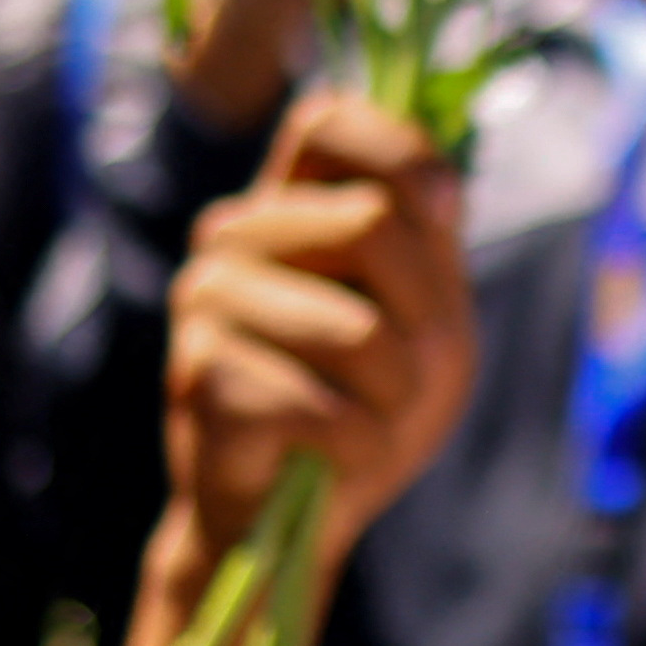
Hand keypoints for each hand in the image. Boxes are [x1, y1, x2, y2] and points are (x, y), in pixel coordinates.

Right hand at [109, 94, 473, 645]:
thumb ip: (435, 250)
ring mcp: (205, 300)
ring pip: (359, 331)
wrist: (290, 524)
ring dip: (394, 398)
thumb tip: (440, 191)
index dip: (400, 152)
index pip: (327, 120)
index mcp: (287, 205)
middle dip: (425, 313)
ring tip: (366, 423)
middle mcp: (232, 235)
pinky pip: (328, 409)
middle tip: (408, 373)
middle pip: (370, 222)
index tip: (443, 213)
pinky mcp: (201, 378)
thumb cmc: (367, 414)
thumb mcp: (430, 325)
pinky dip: (359, 448)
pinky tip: (332, 460)